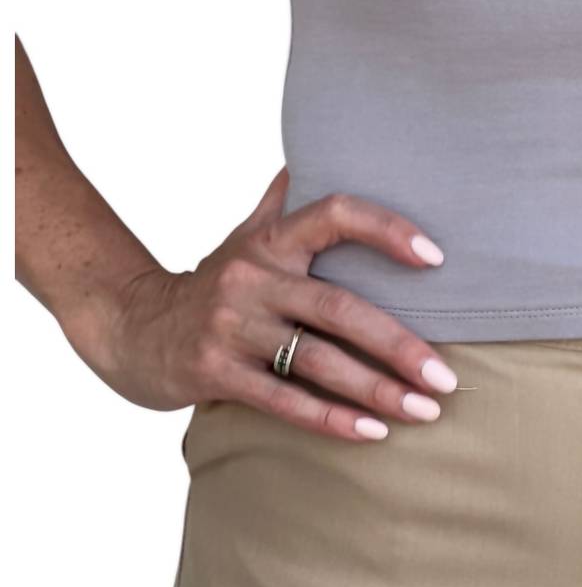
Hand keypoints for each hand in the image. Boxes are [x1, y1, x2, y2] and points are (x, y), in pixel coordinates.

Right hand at [97, 167, 459, 439]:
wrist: (129, 327)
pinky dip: (332, 420)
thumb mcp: (245, 235)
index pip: (335, 215)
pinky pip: (284, 400)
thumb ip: (286, 202)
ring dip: (377, 390)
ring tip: (425, 412)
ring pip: (317, 360)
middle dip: (399, 345)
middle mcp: (253, 278)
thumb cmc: (210, 283)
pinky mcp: (216, 372)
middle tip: (446, 378)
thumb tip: (319, 152)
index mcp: (270, 241)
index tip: (436, 257)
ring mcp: (232, 327)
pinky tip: (373, 434)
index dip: (387, 230)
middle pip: (339, 307)